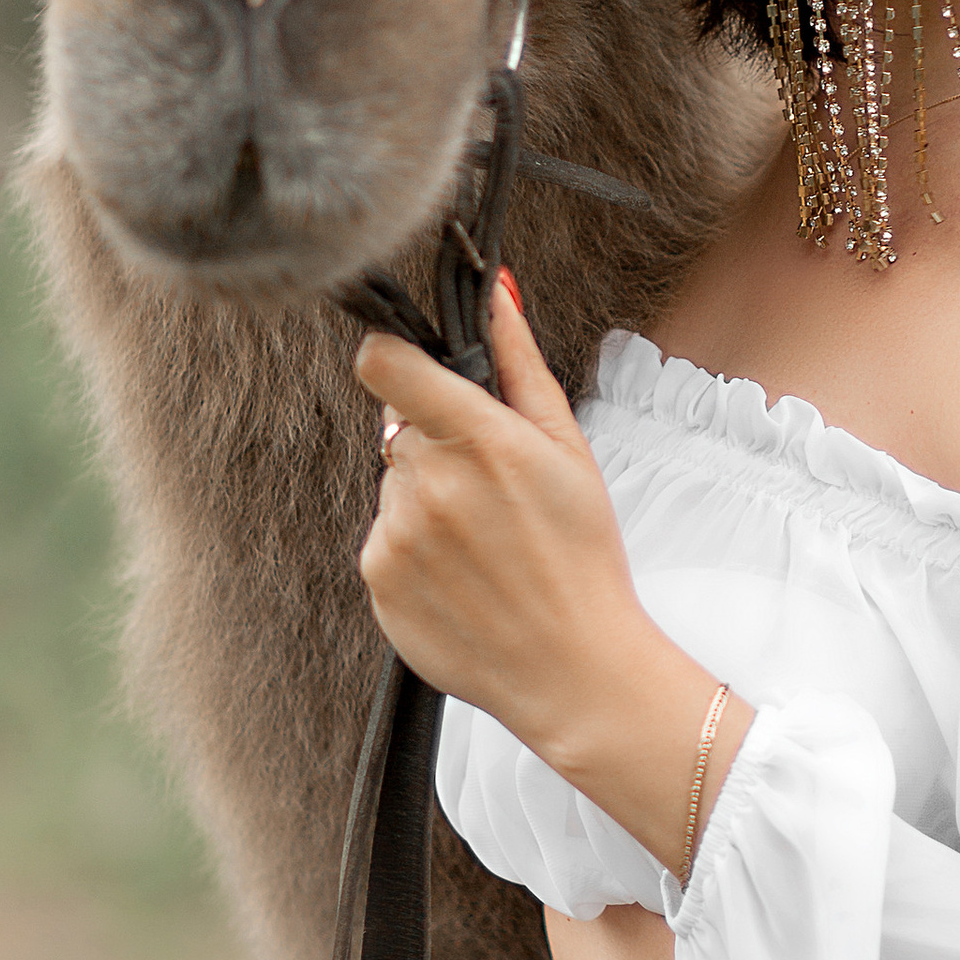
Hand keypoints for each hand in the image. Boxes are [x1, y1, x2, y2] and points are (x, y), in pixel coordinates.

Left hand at [355, 285, 750, 875]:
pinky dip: (413, 551)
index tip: (407, 372)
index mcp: (481, 439)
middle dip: (435, 446)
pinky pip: (382, 540)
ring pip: (393, 486)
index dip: (390, 360)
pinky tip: (462, 577)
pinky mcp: (377, 580)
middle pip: (399, 429)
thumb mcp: (568, 450)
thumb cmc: (582, 555)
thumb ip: (521, 364)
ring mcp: (397, 534)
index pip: (385, 365)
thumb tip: (497, 291)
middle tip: (490, 492)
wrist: (574, 668)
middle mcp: (429, 482)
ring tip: (483, 545)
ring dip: (425, 501)